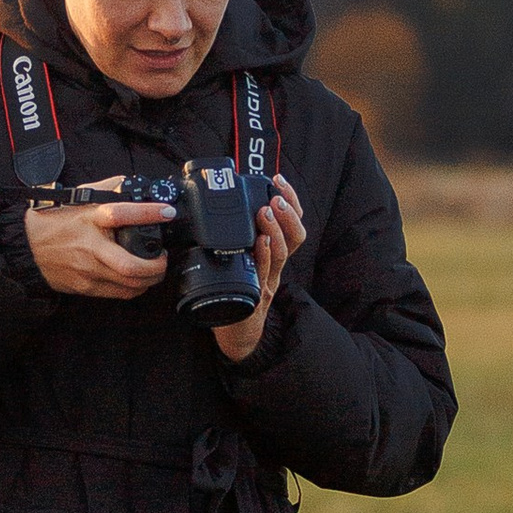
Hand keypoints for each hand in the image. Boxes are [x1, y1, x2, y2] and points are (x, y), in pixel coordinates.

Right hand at [24, 193, 175, 301]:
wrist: (27, 248)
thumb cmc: (54, 222)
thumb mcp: (79, 199)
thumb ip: (106, 190)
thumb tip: (131, 185)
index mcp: (90, 219)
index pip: (122, 214)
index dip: (148, 213)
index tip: (167, 212)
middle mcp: (91, 247)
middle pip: (130, 266)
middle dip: (156, 266)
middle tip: (163, 257)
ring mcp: (88, 270)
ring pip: (129, 284)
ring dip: (150, 279)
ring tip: (154, 268)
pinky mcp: (86, 287)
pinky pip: (120, 293)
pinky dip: (136, 287)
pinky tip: (139, 279)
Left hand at [213, 179, 304, 362]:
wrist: (237, 331)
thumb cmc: (236, 292)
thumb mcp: (240, 259)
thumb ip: (236, 236)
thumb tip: (215, 204)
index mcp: (274, 253)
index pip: (292, 222)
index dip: (290, 200)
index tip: (278, 180)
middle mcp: (276, 266)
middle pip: (296, 236)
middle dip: (288, 213)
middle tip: (276, 197)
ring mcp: (268, 281)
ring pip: (283, 253)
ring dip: (275, 229)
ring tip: (267, 212)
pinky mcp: (256, 297)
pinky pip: (265, 275)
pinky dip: (264, 257)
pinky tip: (260, 243)